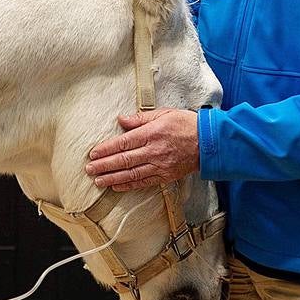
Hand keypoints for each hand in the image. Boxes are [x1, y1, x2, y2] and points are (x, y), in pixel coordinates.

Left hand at [84, 108, 199, 190]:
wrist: (210, 142)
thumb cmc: (186, 124)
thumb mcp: (163, 113)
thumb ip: (140, 118)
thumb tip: (121, 120)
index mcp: (151, 134)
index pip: (123, 143)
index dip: (106, 149)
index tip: (93, 154)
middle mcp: (153, 151)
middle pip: (124, 160)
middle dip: (104, 165)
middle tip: (89, 169)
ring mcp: (159, 166)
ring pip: (131, 174)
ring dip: (112, 178)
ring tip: (98, 181)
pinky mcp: (165, 176)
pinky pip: (144, 182)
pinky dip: (129, 185)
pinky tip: (116, 186)